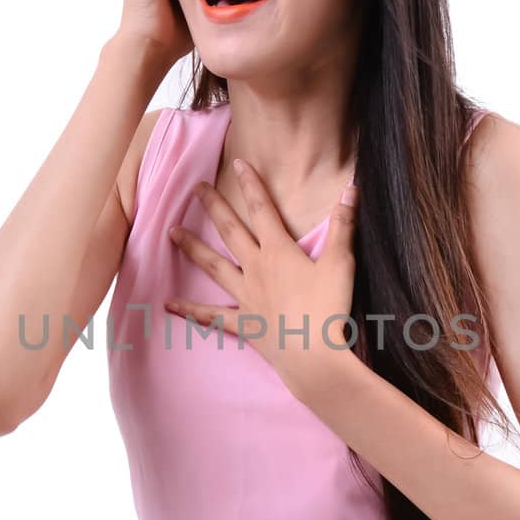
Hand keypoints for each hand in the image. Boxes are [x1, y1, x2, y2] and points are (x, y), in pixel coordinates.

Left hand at [165, 159, 359, 399]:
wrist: (314, 356)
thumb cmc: (330, 309)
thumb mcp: (341, 263)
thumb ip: (344, 224)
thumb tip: (351, 187)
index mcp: (279, 252)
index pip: (263, 209)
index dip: (251, 184)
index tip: (238, 163)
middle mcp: (256, 269)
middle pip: (231, 232)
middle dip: (214, 207)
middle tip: (195, 188)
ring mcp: (246, 297)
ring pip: (214, 267)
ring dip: (193, 247)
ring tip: (171, 231)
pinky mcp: (244, 324)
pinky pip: (211, 316)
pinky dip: (190, 310)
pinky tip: (168, 303)